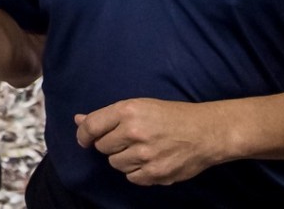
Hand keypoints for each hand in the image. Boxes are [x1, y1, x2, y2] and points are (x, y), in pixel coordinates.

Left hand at [74, 98, 227, 185]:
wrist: (205, 132)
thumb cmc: (171, 115)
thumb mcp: (139, 106)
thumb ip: (107, 116)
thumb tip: (78, 119)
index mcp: (128, 111)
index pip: (91, 127)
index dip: (83, 135)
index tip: (85, 139)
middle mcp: (134, 132)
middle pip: (102, 147)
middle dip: (110, 145)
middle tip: (127, 139)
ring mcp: (145, 155)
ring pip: (116, 164)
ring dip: (124, 159)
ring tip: (142, 149)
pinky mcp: (155, 174)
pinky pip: (131, 178)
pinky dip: (137, 172)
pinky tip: (150, 160)